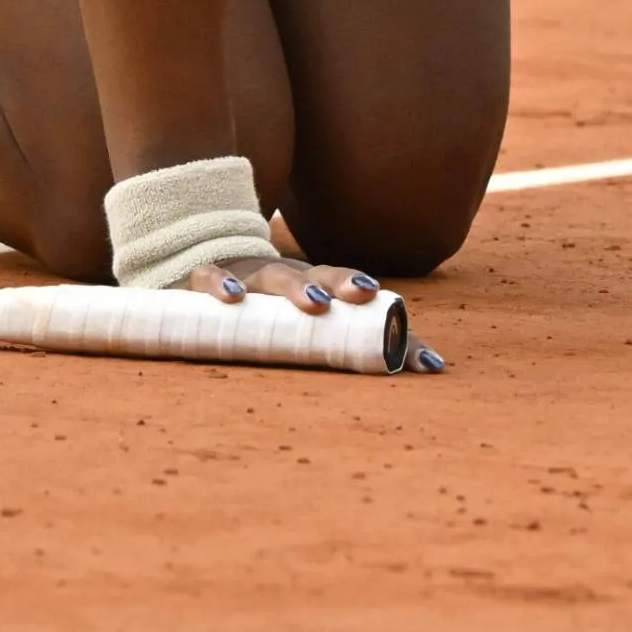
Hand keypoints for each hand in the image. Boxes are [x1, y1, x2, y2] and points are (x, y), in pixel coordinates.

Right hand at [178, 254, 445, 372]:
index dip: (381, 312)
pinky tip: (230, 298)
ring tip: (313, 304)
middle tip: (363, 295)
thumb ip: (359, 346)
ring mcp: (245, 274)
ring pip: (272, 274)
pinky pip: (208, 276)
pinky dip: (219, 283)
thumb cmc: (262, 308)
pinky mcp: (203, 281)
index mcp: (312, 286)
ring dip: (294, 286)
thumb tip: (435, 367)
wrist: (195, 264)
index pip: (351, 292)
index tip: (403, 327)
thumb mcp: (302, 327)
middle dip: (342, 282)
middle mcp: (284, 276)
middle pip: (317, 273)